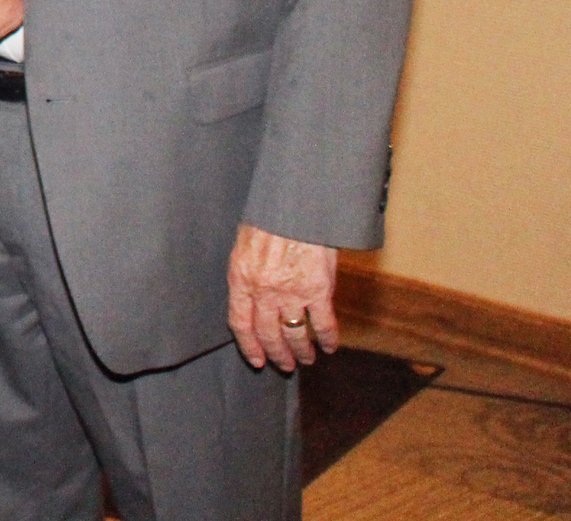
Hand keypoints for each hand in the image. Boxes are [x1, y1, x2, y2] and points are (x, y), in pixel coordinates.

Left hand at [227, 223, 339, 371]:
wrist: (296, 206)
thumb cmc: (269, 219)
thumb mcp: (244, 246)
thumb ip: (247, 273)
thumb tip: (250, 296)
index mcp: (241, 279)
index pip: (240, 323)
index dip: (249, 346)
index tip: (257, 360)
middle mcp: (263, 291)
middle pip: (268, 334)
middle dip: (276, 354)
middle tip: (284, 365)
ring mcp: (291, 293)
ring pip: (295, 334)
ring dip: (301, 351)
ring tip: (306, 359)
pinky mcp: (318, 290)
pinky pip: (323, 324)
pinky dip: (328, 339)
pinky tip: (329, 347)